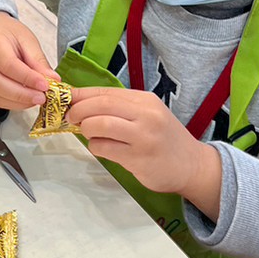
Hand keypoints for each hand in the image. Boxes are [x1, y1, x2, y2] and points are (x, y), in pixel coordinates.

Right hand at [0, 10, 55, 110]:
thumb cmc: (6, 32)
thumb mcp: (26, 39)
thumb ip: (38, 60)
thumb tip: (52, 79)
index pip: (8, 64)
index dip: (28, 78)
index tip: (45, 85)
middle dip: (22, 95)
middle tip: (41, 97)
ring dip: (17, 102)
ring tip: (35, 99)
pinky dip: (10, 103)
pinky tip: (23, 101)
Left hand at [69, 85, 221, 217]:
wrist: (192, 165)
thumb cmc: (164, 139)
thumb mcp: (148, 114)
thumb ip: (120, 108)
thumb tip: (82, 103)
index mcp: (145, 100)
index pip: (106, 92)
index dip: (81, 95)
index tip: (66, 99)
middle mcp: (146, 115)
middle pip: (101, 105)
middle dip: (78, 110)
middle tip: (71, 118)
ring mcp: (143, 137)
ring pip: (100, 125)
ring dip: (86, 129)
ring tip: (88, 133)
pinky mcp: (138, 159)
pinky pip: (104, 148)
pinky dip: (95, 147)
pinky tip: (101, 147)